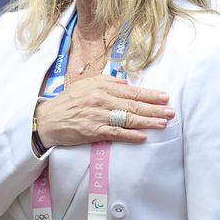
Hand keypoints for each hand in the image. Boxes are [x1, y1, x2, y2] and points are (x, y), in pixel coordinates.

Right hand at [34, 76, 172, 146]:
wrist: (47, 119)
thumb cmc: (67, 102)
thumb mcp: (86, 84)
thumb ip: (107, 82)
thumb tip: (127, 83)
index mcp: (101, 88)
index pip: (131, 91)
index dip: (150, 94)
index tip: (165, 97)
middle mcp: (101, 100)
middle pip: (133, 105)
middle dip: (155, 108)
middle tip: (171, 111)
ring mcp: (98, 116)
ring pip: (128, 119)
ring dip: (148, 121)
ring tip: (163, 123)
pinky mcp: (93, 131)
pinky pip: (116, 134)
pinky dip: (130, 135)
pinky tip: (143, 136)